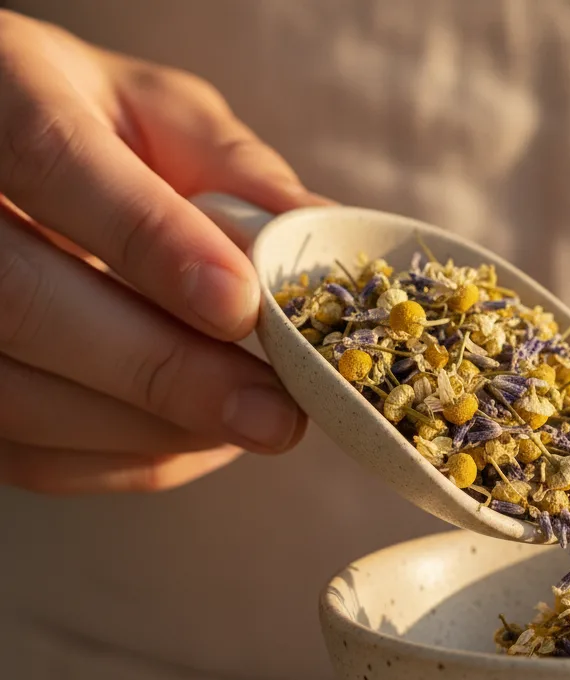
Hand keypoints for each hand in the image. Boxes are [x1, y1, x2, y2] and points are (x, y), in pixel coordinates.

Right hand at [0, 11, 313, 492]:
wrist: (8, 177)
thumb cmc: (99, 137)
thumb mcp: (164, 120)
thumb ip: (237, 174)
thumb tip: (326, 240)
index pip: (52, 159)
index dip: (148, 240)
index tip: (239, 304)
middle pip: (21, 301)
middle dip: (165, 370)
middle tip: (275, 414)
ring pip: (23, 397)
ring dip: (161, 430)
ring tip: (259, 422)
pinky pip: (36, 456)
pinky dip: (137, 458)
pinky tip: (205, 436)